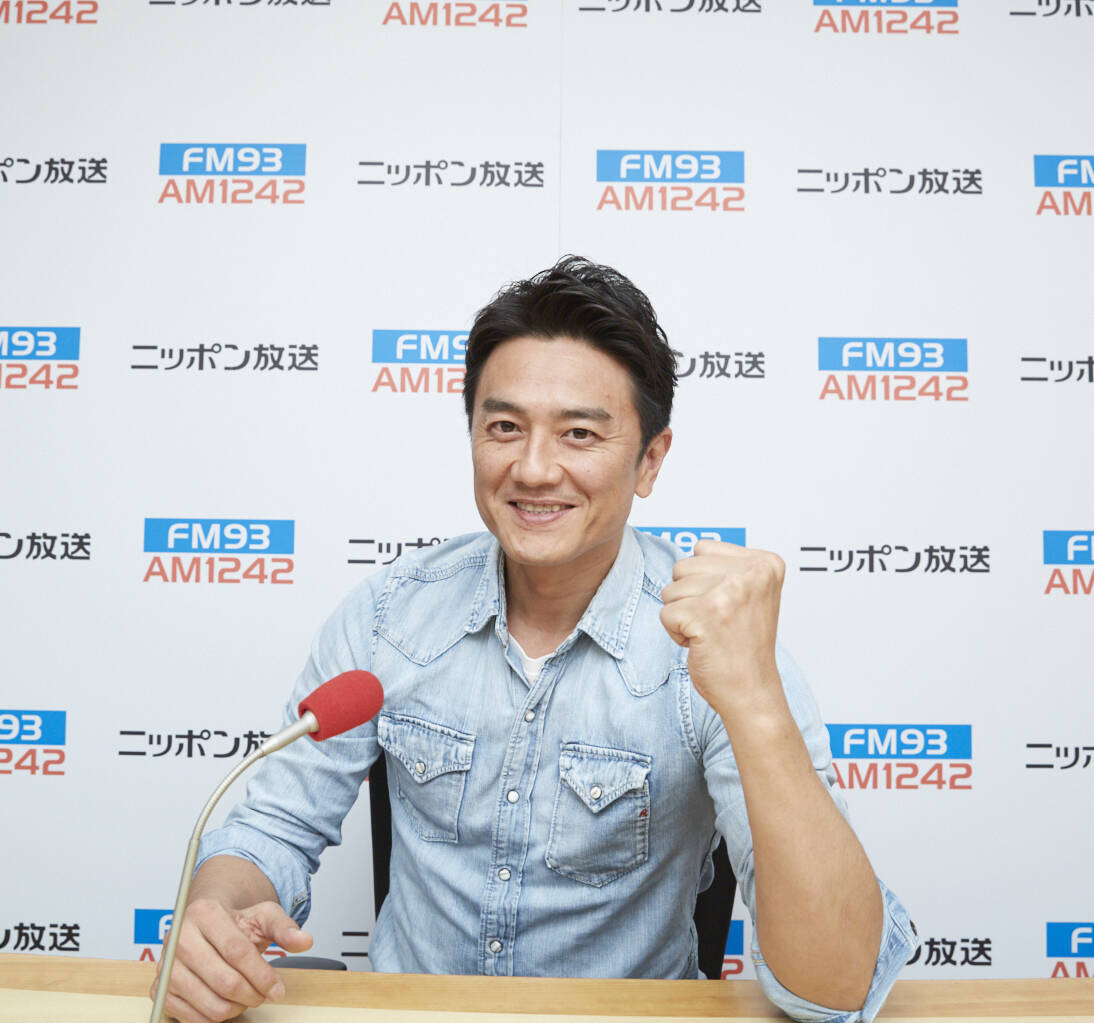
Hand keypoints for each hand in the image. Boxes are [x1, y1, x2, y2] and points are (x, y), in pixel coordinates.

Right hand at [149, 899, 312, 1022]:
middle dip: (252, 994)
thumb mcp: (263, 915)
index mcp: (204, 913)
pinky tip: (227, 1004)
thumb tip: (305, 941)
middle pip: (224, 980)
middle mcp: (179, 938)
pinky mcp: (159, 989)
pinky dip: (213, 1018)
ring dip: (235, 1008)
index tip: (278, 989)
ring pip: (208, 1003)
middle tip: (264, 996)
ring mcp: (165, 966)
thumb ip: (285, 927)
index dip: (262, 975)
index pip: (237, 951)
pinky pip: (189, 1017)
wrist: (205, 924)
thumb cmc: (234, 921)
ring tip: (247, 998)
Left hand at [659, 539, 785, 721]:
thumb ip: (727, 567)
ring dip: (683, 615)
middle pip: (683, 567)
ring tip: (711, 633)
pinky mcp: (705, 615)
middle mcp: (752, 573)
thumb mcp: (751, 594)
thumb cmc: (745, 646)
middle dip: (689, 597)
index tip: (729, 606)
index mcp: (766, 563)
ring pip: (671, 590)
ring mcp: (728, 593)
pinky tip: (702, 644)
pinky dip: (675, 633)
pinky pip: (665, 613)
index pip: (702, 549)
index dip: (704, 581)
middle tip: (718, 623)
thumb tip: (692, 552)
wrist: (752, 691)